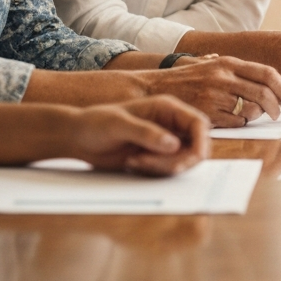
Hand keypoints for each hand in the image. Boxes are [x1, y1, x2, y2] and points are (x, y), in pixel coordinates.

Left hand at [70, 96, 210, 174]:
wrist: (79, 138)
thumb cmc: (96, 123)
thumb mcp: (119, 125)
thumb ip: (147, 133)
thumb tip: (174, 144)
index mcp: (167, 108)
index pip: (199, 124)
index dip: (202, 141)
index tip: (194, 158)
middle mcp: (170, 124)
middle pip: (196, 146)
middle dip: (179, 160)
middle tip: (149, 163)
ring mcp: (165, 142)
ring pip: (183, 161)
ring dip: (163, 167)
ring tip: (134, 161)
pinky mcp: (157, 157)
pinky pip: (168, 170)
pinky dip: (154, 172)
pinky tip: (132, 164)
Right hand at [138, 56, 280, 125]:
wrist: (151, 89)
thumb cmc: (184, 79)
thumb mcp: (210, 65)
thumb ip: (234, 69)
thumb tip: (264, 78)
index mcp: (229, 62)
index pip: (268, 73)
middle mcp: (224, 76)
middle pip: (264, 94)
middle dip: (279, 107)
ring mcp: (215, 95)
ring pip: (251, 110)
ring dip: (257, 117)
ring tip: (252, 116)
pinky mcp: (207, 112)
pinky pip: (235, 123)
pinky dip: (239, 124)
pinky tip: (231, 120)